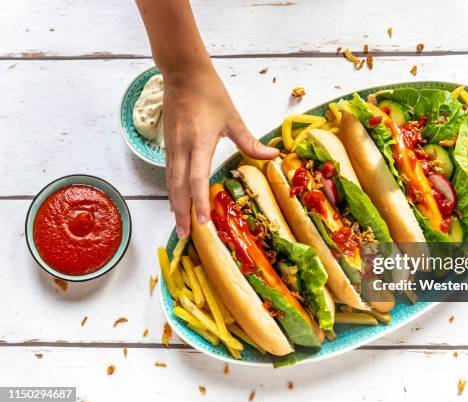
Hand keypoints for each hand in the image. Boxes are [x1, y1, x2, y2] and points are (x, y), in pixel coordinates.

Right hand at [162, 66, 278, 236]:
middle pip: (179, 187)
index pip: (197, 178)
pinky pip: (169, 173)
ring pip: (171, 182)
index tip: (203, 221)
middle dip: (182, 212)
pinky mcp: (168, 145)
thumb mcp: (233, 118)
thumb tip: (273, 156)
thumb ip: (250, 142)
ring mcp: (172, 147)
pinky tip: (176, 202)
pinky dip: (172, 191)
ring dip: (175, 205)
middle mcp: (182, 148)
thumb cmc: (210, 94)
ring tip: (180, 225)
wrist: (182, 74)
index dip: (199, 201)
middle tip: (185, 235)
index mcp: (199, 142)